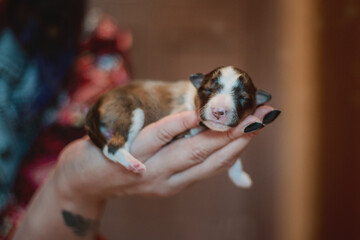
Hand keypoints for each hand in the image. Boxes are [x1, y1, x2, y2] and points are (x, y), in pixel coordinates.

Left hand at [13, 106, 276, 239]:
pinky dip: (174, 127)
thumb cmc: (126, 165)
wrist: (82, 180)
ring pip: (190, 151)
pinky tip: (192, 114)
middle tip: (263, 114)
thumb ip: (182, 151)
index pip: (218, 163)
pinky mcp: (127, 157)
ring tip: (241, 116)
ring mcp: (149, 171)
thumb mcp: (159, 165)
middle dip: (240, 136)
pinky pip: (154, 140)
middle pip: (211, 157)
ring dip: (218, 132)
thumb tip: (206, 124)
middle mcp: (170, 181)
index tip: (261, 124)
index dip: (242, 144)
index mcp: (180, 181)